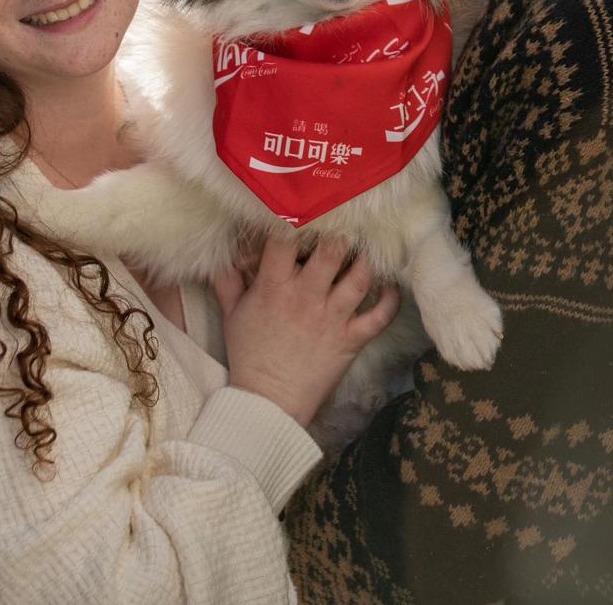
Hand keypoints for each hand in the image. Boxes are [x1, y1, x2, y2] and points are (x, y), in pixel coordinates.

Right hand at [211, 235, 401, 429]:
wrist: (268, 402)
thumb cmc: (248, 355)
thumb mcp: (231, 314)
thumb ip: (227, 281)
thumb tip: (221, 255)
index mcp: (274, 287)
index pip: (286, 239)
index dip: (296, 219)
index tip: (303, 210)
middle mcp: (306, 296)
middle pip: (332, 250)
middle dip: (340, 232)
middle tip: (346, 224)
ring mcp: (332, 318)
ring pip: (361, 276)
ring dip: (367, 259)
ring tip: (367, 250)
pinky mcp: (351, 339)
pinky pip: (380, 316)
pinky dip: (390, 299)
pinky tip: (390, 287)